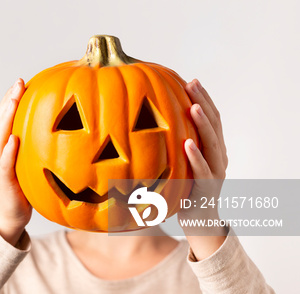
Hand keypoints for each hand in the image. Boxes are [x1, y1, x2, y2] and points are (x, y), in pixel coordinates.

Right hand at [0, 79, 31, 245]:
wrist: (15, 216)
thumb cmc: (29, 188)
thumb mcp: (38, 161)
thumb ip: (44, 143)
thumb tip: (71, 126)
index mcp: (6, 144)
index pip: (6, 116)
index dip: (11, 98)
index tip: (23, 80)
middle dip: (8, 100)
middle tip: (19, 83)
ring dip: (6, 117)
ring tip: (14, 100)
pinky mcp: (4, 180)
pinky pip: (4, 163)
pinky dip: (8, 150)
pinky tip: (14, 138)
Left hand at [178, 79, 228, 259]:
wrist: (199, 222)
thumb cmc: (183, 190)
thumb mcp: (178, 163)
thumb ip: (171, 144)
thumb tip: (145, 121)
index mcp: (212, 149)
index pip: (211, 118)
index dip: (203, 98)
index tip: (190, 80)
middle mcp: (218, 157)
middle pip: (215, 125)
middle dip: (204, 102)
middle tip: (192, 84)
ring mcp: (216, 172)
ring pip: (213, 144)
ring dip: (203, 124)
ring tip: (193, 106)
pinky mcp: (208, 189)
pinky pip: (203, 171)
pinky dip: (195, 157)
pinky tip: (186, 144)